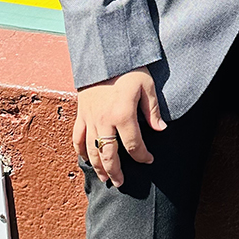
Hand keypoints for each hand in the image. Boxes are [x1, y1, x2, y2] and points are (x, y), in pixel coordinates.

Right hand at [73, 66, 166, 187]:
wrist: (103, 55)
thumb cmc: (128, 69)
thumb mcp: (146, 85)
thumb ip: (152, 110)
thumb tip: (161, 129)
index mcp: (123, 115)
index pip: (134, 145)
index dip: (143, 156)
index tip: (149, 160)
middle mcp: (104, 121)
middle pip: (109, 155)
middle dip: (116, 172)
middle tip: (122, 183)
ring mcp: (90, 119)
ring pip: (92, 151)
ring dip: (98, 167)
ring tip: (105, 178)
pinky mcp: (81, 114)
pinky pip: (78, 137)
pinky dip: (81, 151)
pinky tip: (86, 159)